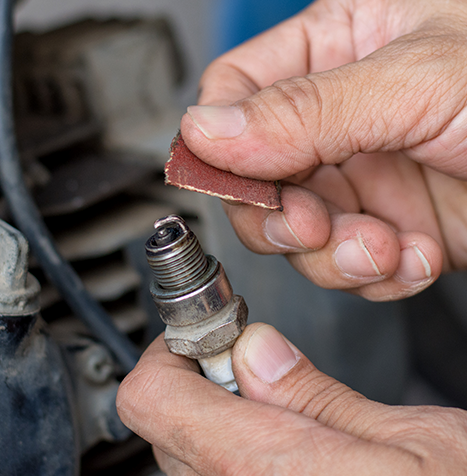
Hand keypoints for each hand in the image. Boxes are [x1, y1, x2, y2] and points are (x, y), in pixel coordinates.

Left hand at [117, 323, 466, 475]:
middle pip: (166, 424)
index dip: (173, 350)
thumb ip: (318, 395)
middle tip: (252, 360)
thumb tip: (254, 350)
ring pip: (187, 457)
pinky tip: (287, 448)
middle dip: (202, 379)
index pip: (155, 396)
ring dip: (219, 418)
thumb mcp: (414, 441)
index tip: (207, 332)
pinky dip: (235, 455)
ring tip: (280, 408)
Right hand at [179, 0, 466, 300]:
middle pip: (257, 178)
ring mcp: (362, 176)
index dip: (219, 145)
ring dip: (333, 255)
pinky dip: (374, 275)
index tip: (231, 183)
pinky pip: (346, 264)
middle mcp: (338, 117)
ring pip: (298, 233)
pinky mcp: (389, 225)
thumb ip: (306, 109)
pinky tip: (413, 256)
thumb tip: (208, 132)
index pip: (234, 96)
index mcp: (335, 48)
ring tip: (383, 248)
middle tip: (310, 226)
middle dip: (280, 216)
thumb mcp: (420, 79)